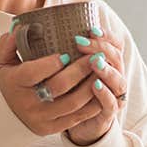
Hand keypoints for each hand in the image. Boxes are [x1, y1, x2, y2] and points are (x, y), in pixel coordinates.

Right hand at [0, 30, 104, 136]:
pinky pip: (78, 117)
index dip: (52, 63)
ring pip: (73, 103)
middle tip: (95, 57)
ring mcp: (42, 118)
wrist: (9, 116)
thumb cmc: (10, 82)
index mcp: (15, 83)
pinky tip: (101, 89)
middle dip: (80, 71)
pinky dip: (92, 103)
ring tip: (102, 70)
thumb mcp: (2, 61)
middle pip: (59, 87)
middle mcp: (28, 103)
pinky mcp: (52, 128)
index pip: (33, 72)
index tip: (68, 53)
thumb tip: (19, 28)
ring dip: (91, 86)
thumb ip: (9, 44)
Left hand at [64, 25, 127, 145]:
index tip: (90, 29)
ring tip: (94, 61)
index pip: (114, 43)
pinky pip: (110, 104)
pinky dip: (105, 94)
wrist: (75, 120)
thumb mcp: (65, 65)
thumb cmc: (67, 86)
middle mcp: (114, 75)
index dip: (105, 36)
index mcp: (107, 59)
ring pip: (118, 80)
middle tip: (81, 42)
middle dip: (101, 48)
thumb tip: (29, 27)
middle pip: (116, 57)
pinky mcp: (108, 113)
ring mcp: (114, 94)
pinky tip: (95, 85)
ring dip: (107, 70)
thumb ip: (63, 48)